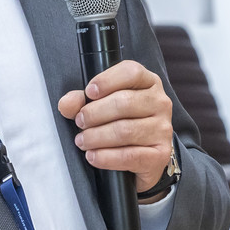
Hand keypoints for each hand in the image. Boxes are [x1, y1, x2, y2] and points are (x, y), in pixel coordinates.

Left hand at [57, 60, 173, 193]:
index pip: (131, 72)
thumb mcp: (102, 105)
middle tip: (79, 122)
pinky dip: (106, 157)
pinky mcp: (160, 154)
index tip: (89, 93)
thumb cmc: (122, 122)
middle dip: (94, 113)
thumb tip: (67, 103)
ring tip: (82, 141)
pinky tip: (93, 156)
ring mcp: (163, 129)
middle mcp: (160, 103)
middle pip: (124, 102)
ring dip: (96, 137)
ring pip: (125, 130)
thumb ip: (81, 100)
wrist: (143, 156)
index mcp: (148, 82)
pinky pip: (129, 156)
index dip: (107, 80)